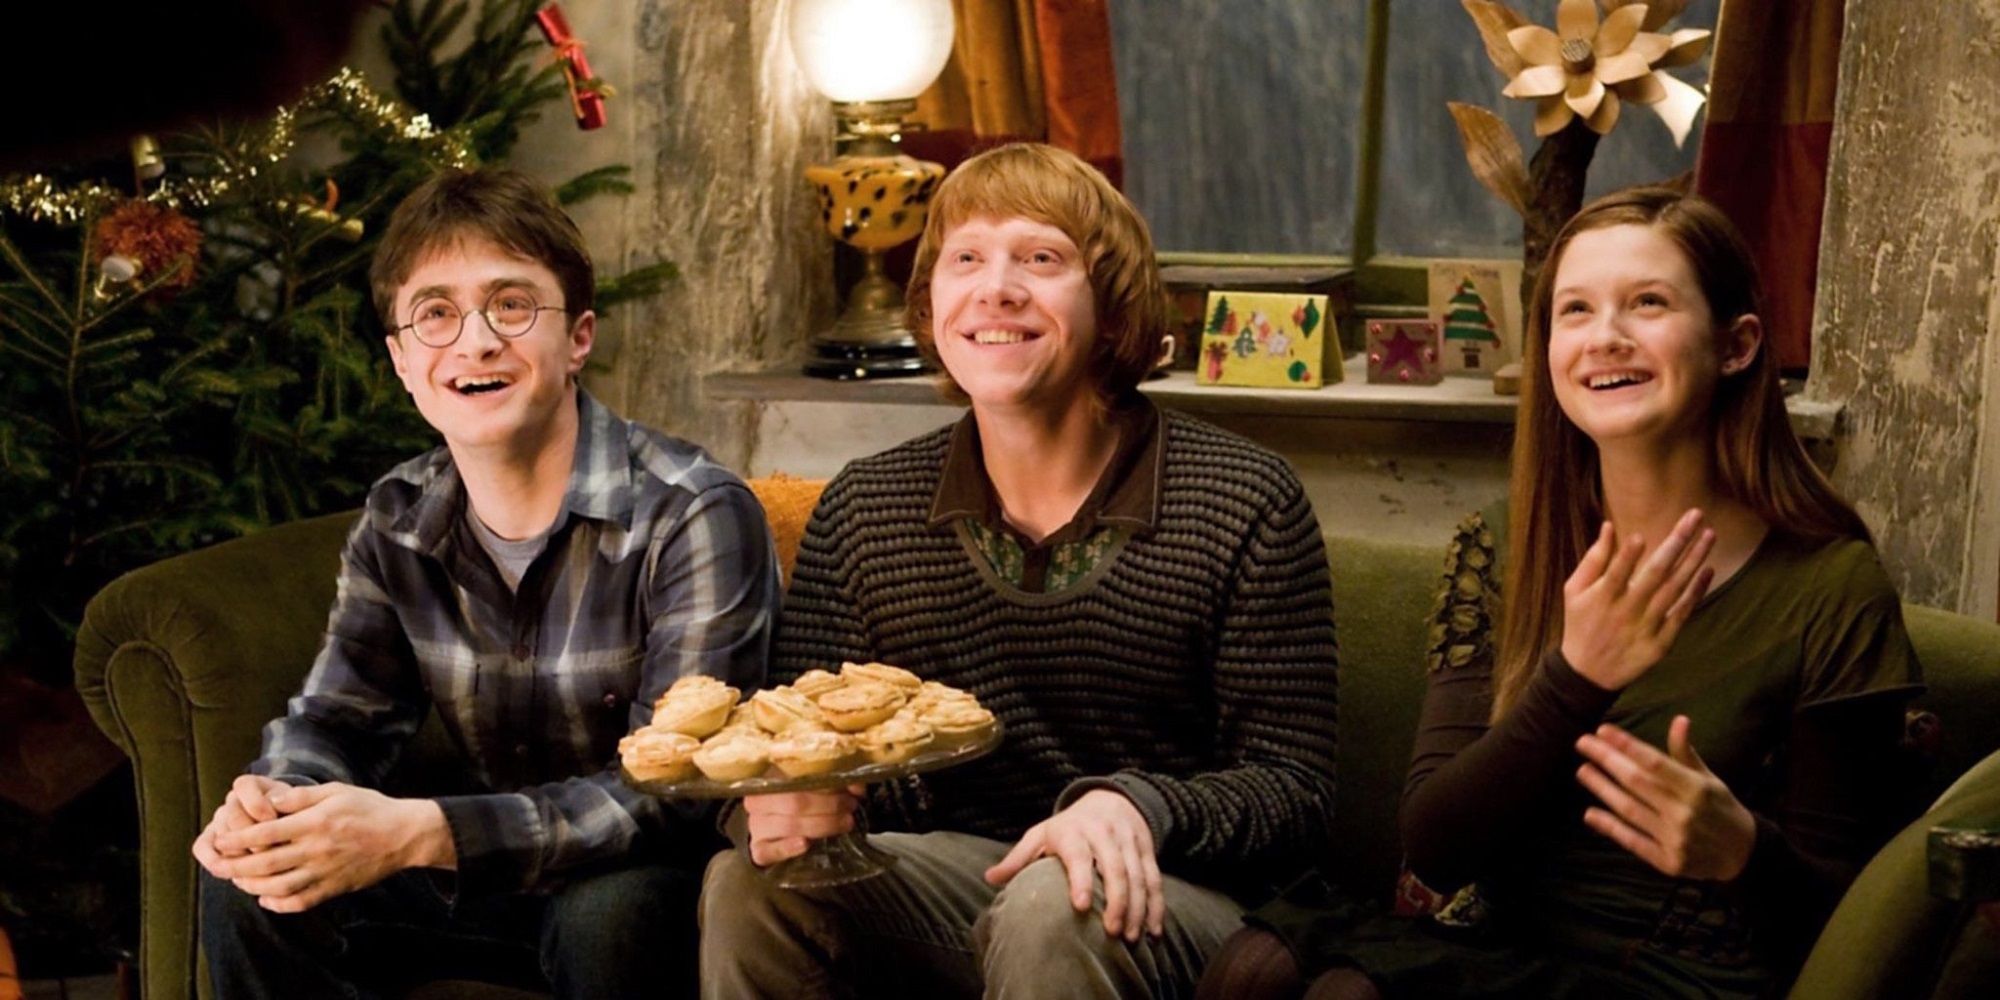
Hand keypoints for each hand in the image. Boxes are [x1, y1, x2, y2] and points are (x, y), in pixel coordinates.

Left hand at [204, 782, 449, 912]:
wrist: (404, 835)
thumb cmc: (369, 808)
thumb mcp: (336, 791)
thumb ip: (301, 796)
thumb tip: (270, 800)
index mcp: (314, 823)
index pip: (266, 832)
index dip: (238, 837)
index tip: (221, 839)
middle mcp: (316, 850)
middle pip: (265, 863)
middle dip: (235, 866)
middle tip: (217, 865)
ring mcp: (325, 872)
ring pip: (278, 886)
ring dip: (252, 886)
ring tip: (238, 881)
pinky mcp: (334, 888)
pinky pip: (301, 902)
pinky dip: (279, 904)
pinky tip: (266, 898)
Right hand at [742, 787, 859, 866]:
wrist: (772, 829)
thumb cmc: (797, 803)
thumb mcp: (813, 789)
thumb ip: (835, 784)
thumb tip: (857, 787)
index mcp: (769, 779)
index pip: (797, 778)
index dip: (828, 785)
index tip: (851, 791)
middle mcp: (757, 801)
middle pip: (795, 802)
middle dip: (829, 806)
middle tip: (850, 808)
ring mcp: (755, 826)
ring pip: (789, 825)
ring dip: (822, 825)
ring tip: (845, 823)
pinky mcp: (757, 850)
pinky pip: (768, 851)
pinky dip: (787, 848)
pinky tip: (805, 844)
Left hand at [984, 789, 1163, 942]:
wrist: (1110, 800)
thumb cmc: (1068, 826)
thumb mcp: (1041, 834)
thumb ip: (1019, 858)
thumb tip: (990, 879)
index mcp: (1073, 831)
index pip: (1079, 855)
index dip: (1081, 879)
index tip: (1081, 907)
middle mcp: (1104, 834)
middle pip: (1115, 868)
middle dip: (1116, 901)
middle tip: (1112, 932)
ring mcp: (1128, 842)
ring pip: (1138, 876)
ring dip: (1137, 908)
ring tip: (1131, 937)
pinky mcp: (1146, 851)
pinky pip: (1154, 879)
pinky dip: (1156, 906)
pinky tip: (1153, 931)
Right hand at [1560, 509, 1715, 690]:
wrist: (1588, 673)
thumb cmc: (1580, 623)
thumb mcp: (1575, 590)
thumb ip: (1594, 558)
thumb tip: (1609, 526)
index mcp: (1601, 598)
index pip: (1615, 573)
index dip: (1627, 557)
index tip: (1641, 536)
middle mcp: (1625, 612)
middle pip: (1654, 575)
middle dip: (1676, 543)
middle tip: (1695, 516)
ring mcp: (1645, 628)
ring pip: (1674, 590)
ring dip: (1694, 561)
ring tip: (1710, 535)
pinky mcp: (1660, 644)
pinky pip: (1682, 614)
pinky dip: (1695, 593)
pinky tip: (1707, 570)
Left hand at [1575, 716, 1756, 879]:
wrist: (1743, 855)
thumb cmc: (1721, 808)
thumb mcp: (1710, 779)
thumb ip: (1686, 754)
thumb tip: (1679, 720)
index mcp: (1697, 789)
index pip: (1655, 763)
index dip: (1627, 745)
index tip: (1602, 730)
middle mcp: (1684, 813)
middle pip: (1637, 783)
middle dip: (1607, 760)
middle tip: (1582, 742)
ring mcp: (1674, 839)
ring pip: (1629, 810)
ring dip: (1602, 789)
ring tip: (1583, 770)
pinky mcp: (1667, 862)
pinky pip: (1632, 841)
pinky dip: (1610, 827)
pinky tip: (1590, 813)